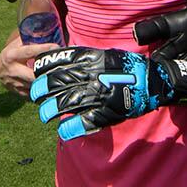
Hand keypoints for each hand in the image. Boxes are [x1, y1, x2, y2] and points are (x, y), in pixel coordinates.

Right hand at [0, 39, 59, 96]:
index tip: (56, 46)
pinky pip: (33, 93)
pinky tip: (48, 84)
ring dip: (45, 81)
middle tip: (59, 67)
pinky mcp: (18, 92)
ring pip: (34, 85)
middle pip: (32, 74)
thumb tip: (45, 32)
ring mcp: (14, 83)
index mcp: (11, 56)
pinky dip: (41, 89)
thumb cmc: (11, 55)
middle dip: (45, 72)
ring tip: (56, 75)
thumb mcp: (15, 45)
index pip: (29, 51)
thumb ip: (27, 40)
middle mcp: (12, 70)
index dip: (43, 49)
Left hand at [29, 48, 186, 140]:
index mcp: (91, 60)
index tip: (34, 71)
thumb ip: (84, 59)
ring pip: (67, 103)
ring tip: (43, 115)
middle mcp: (92, 76)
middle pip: (58, 82)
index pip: (61, 60)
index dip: (44, 67)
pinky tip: (63, 131)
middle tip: (33, 94)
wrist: (154, 81)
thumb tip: (60, 60)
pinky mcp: (107, 112)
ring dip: (51, 110)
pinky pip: (85, 121)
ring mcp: (100, 94)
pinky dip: (72, 128)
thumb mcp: (105, 55)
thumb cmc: (127, 67)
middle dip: (41, 89)